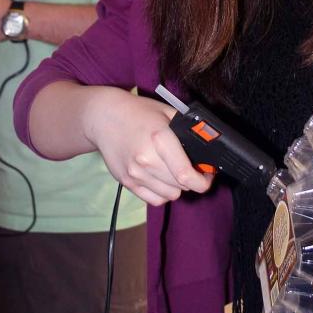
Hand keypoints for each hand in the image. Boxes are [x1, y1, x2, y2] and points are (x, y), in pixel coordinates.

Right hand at [82, 88, 214, 205]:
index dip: (203, 180)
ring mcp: (135, 173)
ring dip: (177, 186)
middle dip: (192, 179)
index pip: (185, 174)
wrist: (103, 117)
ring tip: (174, 171)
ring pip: (170, 195)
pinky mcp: (127, 182)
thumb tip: (208, 144)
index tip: (207, 175)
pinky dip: (163, 193)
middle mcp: (146, 160)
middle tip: (192, 168)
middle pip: (181, 186)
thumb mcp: (166, 112)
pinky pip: (154, 200)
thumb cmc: (137, 113)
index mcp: (159, 139)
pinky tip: (162, 179)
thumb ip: (187, 129)